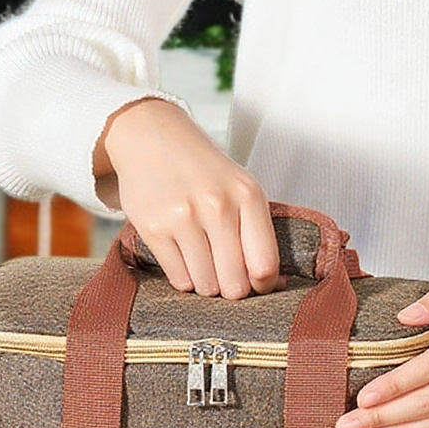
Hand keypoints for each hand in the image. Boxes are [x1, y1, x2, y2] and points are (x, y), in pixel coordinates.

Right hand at [94, 98, 279, 297]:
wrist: (153, 139)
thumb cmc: (203, 172)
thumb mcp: (240, 189)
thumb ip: (258, 233)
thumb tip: (275, 284)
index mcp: (248, 196)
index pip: (265, 266)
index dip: (263, 286)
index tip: (255, 283)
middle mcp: (218, 206)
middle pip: (235, 285)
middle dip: (231, 288)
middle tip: (225, 275)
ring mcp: (184, 217)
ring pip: (206, 286)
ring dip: (206, 284)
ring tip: (202, 263)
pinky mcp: (154, 228)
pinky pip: (179, 279)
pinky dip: (184, 278)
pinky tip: (183, 258)